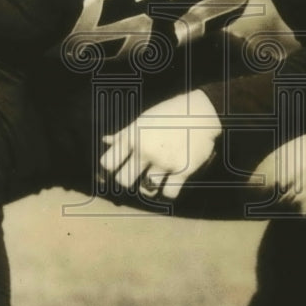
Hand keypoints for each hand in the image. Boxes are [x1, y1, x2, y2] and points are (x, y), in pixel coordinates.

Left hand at [100, 89, 221, 200]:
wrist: (201, 111)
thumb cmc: (169, 114)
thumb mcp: (142, 120)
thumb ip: (123, 134)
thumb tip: (105, 141)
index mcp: (132, 137)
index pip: (107, 163)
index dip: (111, 168)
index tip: (120, 166)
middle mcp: (145, 150)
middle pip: (123, 181)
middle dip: (127, 181)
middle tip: (136, 176)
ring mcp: (164, 161)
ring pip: (146, 190)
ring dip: (149, 187)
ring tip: (155, 178)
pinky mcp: (183, 170)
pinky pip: (169, 194)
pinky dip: (168, 192)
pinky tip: (171, 183)